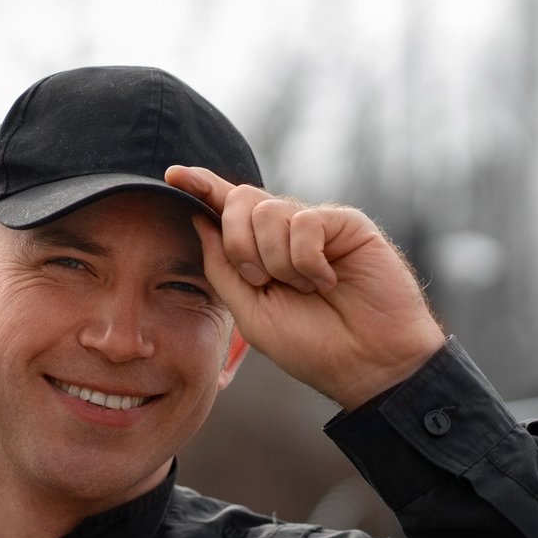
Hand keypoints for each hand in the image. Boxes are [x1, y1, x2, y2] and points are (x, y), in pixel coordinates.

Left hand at [164, 165, 447, 409]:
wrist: (365, 363)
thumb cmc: (312, 345)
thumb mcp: (251, 312)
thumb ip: (222, 268)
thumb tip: (199, 219)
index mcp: (259, 251)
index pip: (226, 208)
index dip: (201, 187)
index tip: (172, 175)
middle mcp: (286, 232)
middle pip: (240, 201)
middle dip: (238, 244)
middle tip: (261, 281)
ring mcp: (316, 224)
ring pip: (269, 212)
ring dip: (277, 261)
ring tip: (306, 289)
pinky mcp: (345, 222)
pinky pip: (305, 222)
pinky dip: (307, 261)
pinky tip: (327, 281)